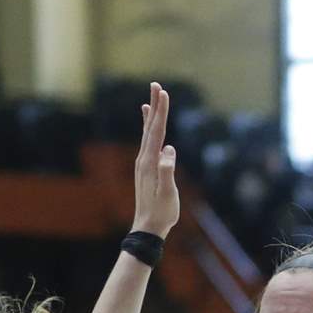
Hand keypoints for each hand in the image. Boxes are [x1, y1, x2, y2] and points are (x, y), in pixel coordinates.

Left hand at [132, 82, 179, 238]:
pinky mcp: (146, 168)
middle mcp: (144, 159)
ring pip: (147, 133)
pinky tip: (148, 124)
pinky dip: (148, 129)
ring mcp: (143, 163)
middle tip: (157, 85)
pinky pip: (147, 142)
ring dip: (151, 114)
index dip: (161, 112)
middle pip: (150, 127)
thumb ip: (167, 172)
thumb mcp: (167, 194)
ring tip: (152, 98)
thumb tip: (169, 150)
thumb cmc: (161, 213)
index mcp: (150, 163)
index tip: (164, 93)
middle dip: (155, 106)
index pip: (157, 132)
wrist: (147, 227)